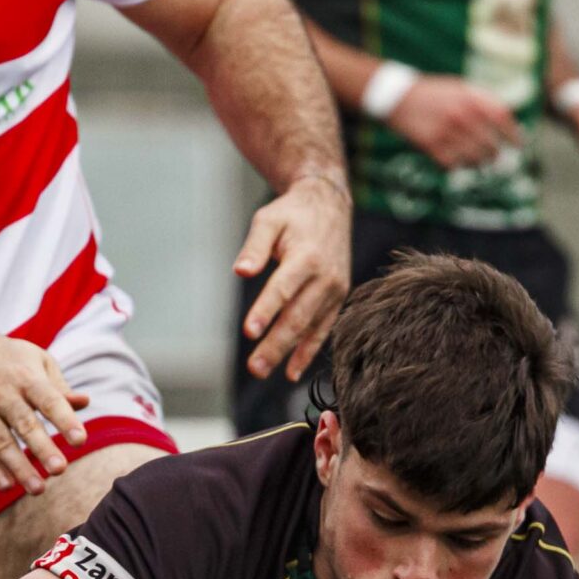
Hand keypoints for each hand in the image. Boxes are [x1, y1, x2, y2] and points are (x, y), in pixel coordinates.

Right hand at [0, 331, 89, 495]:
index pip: (48, 400)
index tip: (80, 441)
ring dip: (19, 467)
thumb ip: (59, 387)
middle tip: (60, 470)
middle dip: (42, 448)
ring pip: (0, 442)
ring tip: (38, 488)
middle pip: (23, 424)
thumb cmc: (8, 359)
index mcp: (25, 377)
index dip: (65, 420)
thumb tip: (83, 403)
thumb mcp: (36, 361)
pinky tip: (7, 485)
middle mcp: (0, 392)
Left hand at [234, 175, 351, 382]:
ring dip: (287, 353)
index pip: (283, 289)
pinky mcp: (338, 298)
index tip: (249, 331)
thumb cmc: (293, 214)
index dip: (266, 310)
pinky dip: (307, 352)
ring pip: (309, 327)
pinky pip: (323, 329)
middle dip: (275, 344)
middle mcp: (325, 277)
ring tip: (263, 371)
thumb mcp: (269, 219)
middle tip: (254, 367)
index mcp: (307, 257)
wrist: (330, 206)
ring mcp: (334, 290)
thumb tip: (240, 271)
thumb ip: (255, 246)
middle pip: (297, 316)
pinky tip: (291, 371)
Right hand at [386, 74, 522, 169]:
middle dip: (495, 154)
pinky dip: (458, 165)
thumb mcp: (460, 88)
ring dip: (479, 163)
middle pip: (491, 145)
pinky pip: (454, 165)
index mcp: (471, 98)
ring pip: (474, 159)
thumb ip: (483, 101)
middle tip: (495, 156)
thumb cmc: (434, 93)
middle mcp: (461, 116)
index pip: (502, 118)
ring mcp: (446, 132)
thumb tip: (507, 120)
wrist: (397, 97)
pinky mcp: (431, 147)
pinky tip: (457, 160)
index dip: (514, 134)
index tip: (518, 145)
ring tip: (478, 161)